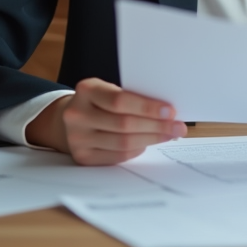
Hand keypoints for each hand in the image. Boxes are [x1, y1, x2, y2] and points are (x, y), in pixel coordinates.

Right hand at [25, 78, 187, 164]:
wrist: (68, 118)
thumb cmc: (98, 102)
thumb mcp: (107, 90)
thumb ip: (131, 97)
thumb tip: (167, 112)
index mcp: (86, 90)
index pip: (120, 100)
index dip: (147, 107)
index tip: (170, 111)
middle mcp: (77, 114)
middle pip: (124, 124)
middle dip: (156, 126)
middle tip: (178, 127)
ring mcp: (77, 138)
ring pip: (123, 143)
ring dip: (151, 140)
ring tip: (169, 135)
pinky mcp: (82, 157)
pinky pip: (117, 156)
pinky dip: (137, 149)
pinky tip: (148, 143)